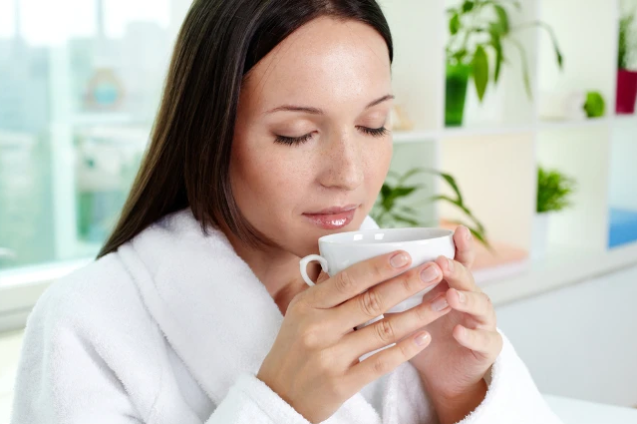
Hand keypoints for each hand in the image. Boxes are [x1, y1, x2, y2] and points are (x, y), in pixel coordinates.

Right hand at [257, 250, 449, 422]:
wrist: (278, 395)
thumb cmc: (293, 347)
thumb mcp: (299, 313)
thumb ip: (324, 289)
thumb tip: (342, 257)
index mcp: (308, 305)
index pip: (348, 280)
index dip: (379, 266)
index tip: (406, 255)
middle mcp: (318, 328)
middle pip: (371, 301)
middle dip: (408, 284)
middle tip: (435, 270)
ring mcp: (330, 357)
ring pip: (383, 331)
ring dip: (418, 315)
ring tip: (443, 302)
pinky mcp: (342, 383)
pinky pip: (381, 363)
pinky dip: (406, 349)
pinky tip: (425, 337)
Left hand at [399, 226, 502, 419]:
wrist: (442, 375)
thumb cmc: (420, 335)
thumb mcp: (402, 310)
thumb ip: (387, 289)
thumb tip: (350, 272)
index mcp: (449, 284)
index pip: (457, 260)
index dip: (460, 245)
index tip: (456, 230)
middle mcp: (469, 298)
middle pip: (467, 278)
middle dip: (455, 268)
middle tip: (441, 262)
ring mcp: (481, 321)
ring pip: (480, 304)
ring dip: (465, 299)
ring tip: (451, 296)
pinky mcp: (487, 347)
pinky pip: (483, 339)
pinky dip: (471, 335)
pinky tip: (458, 332)